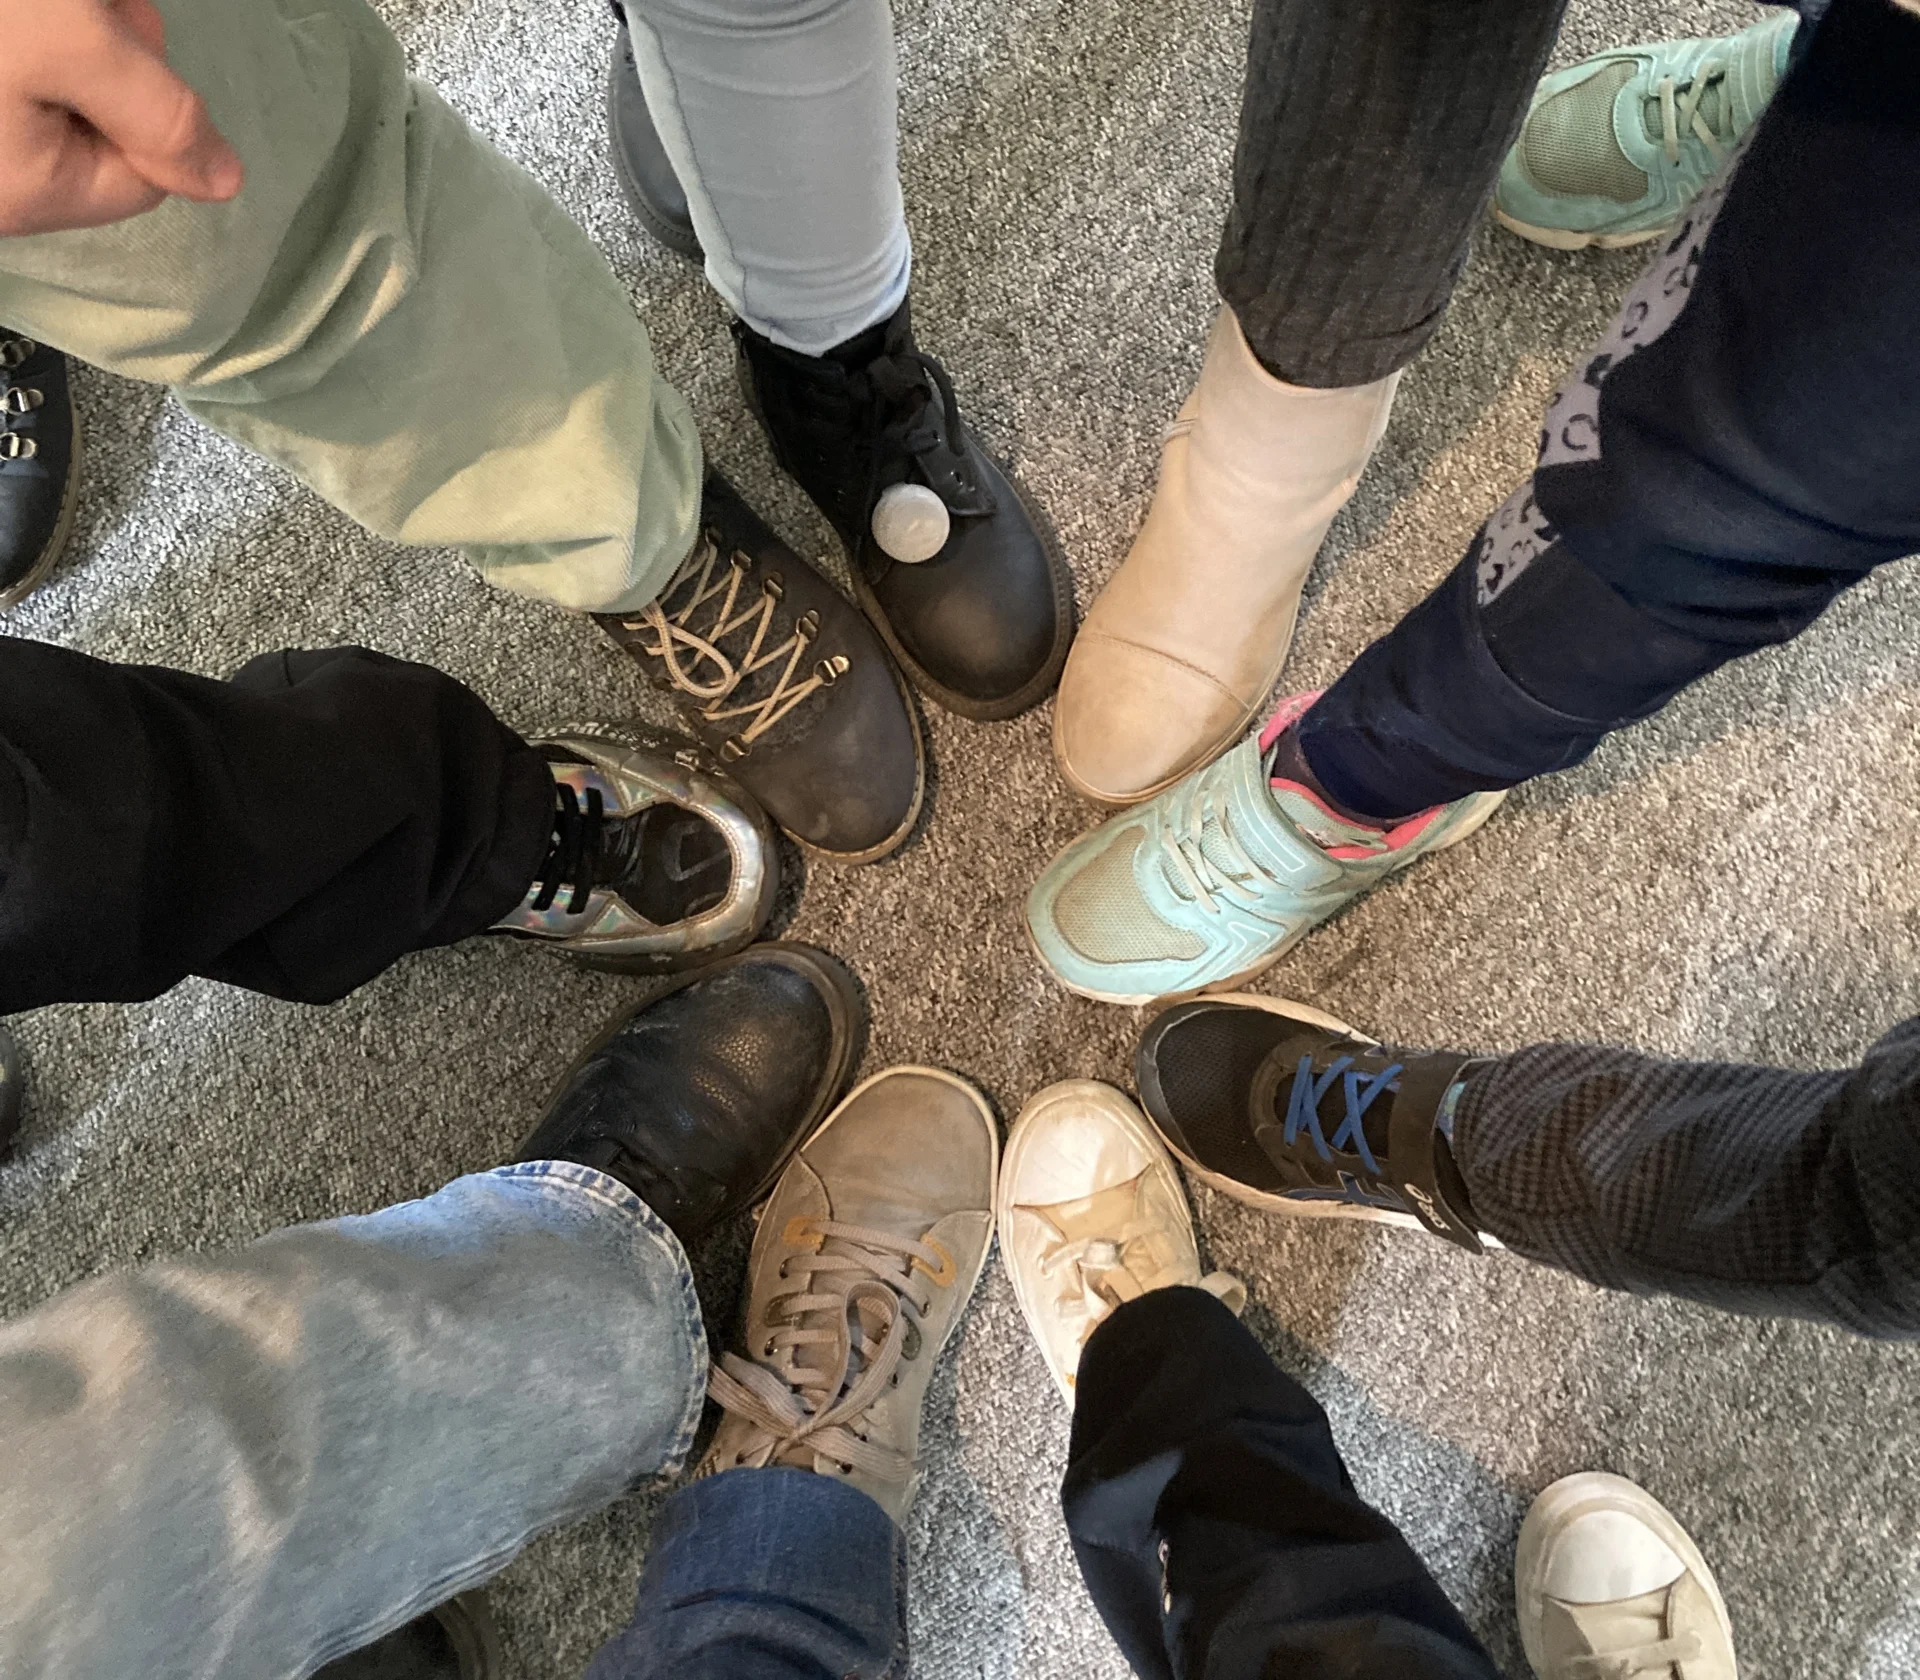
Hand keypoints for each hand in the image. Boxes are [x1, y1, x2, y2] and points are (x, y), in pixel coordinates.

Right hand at [0, 0, 242, 236]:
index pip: (142, 177)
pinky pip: (20, 70)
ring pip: (58, 85)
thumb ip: (160, 117)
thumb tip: (224, 183)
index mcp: (22, 191)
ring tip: (37, 2)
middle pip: (97, 129)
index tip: (111, 33)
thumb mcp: (74, 44)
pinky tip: (27, 12)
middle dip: (102, 53)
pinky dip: (33, 28)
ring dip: (68, 26)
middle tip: (66, 5)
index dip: (150, 102)